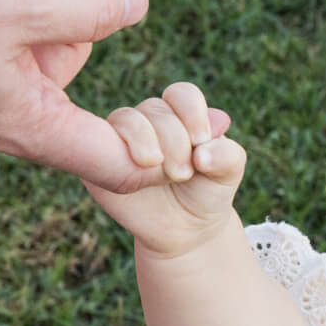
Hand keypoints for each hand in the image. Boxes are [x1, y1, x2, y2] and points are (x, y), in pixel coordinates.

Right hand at [82, 80, 247, 258]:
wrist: (183, 231)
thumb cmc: (207, 193)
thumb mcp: (229, 173)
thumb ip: (227, 154)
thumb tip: (202, 150)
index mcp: (182, 115)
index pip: (182, 94)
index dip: (192, 113)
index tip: (201, 141)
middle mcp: (150, 120)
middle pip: (156, 109)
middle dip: (174, 141)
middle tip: (183, 174)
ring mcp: (122, 137)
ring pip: (127, 119)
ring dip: (147, 143)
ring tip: (162, 174)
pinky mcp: (99, 158)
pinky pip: (97, 141)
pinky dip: (119, 154)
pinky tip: (136, 172)